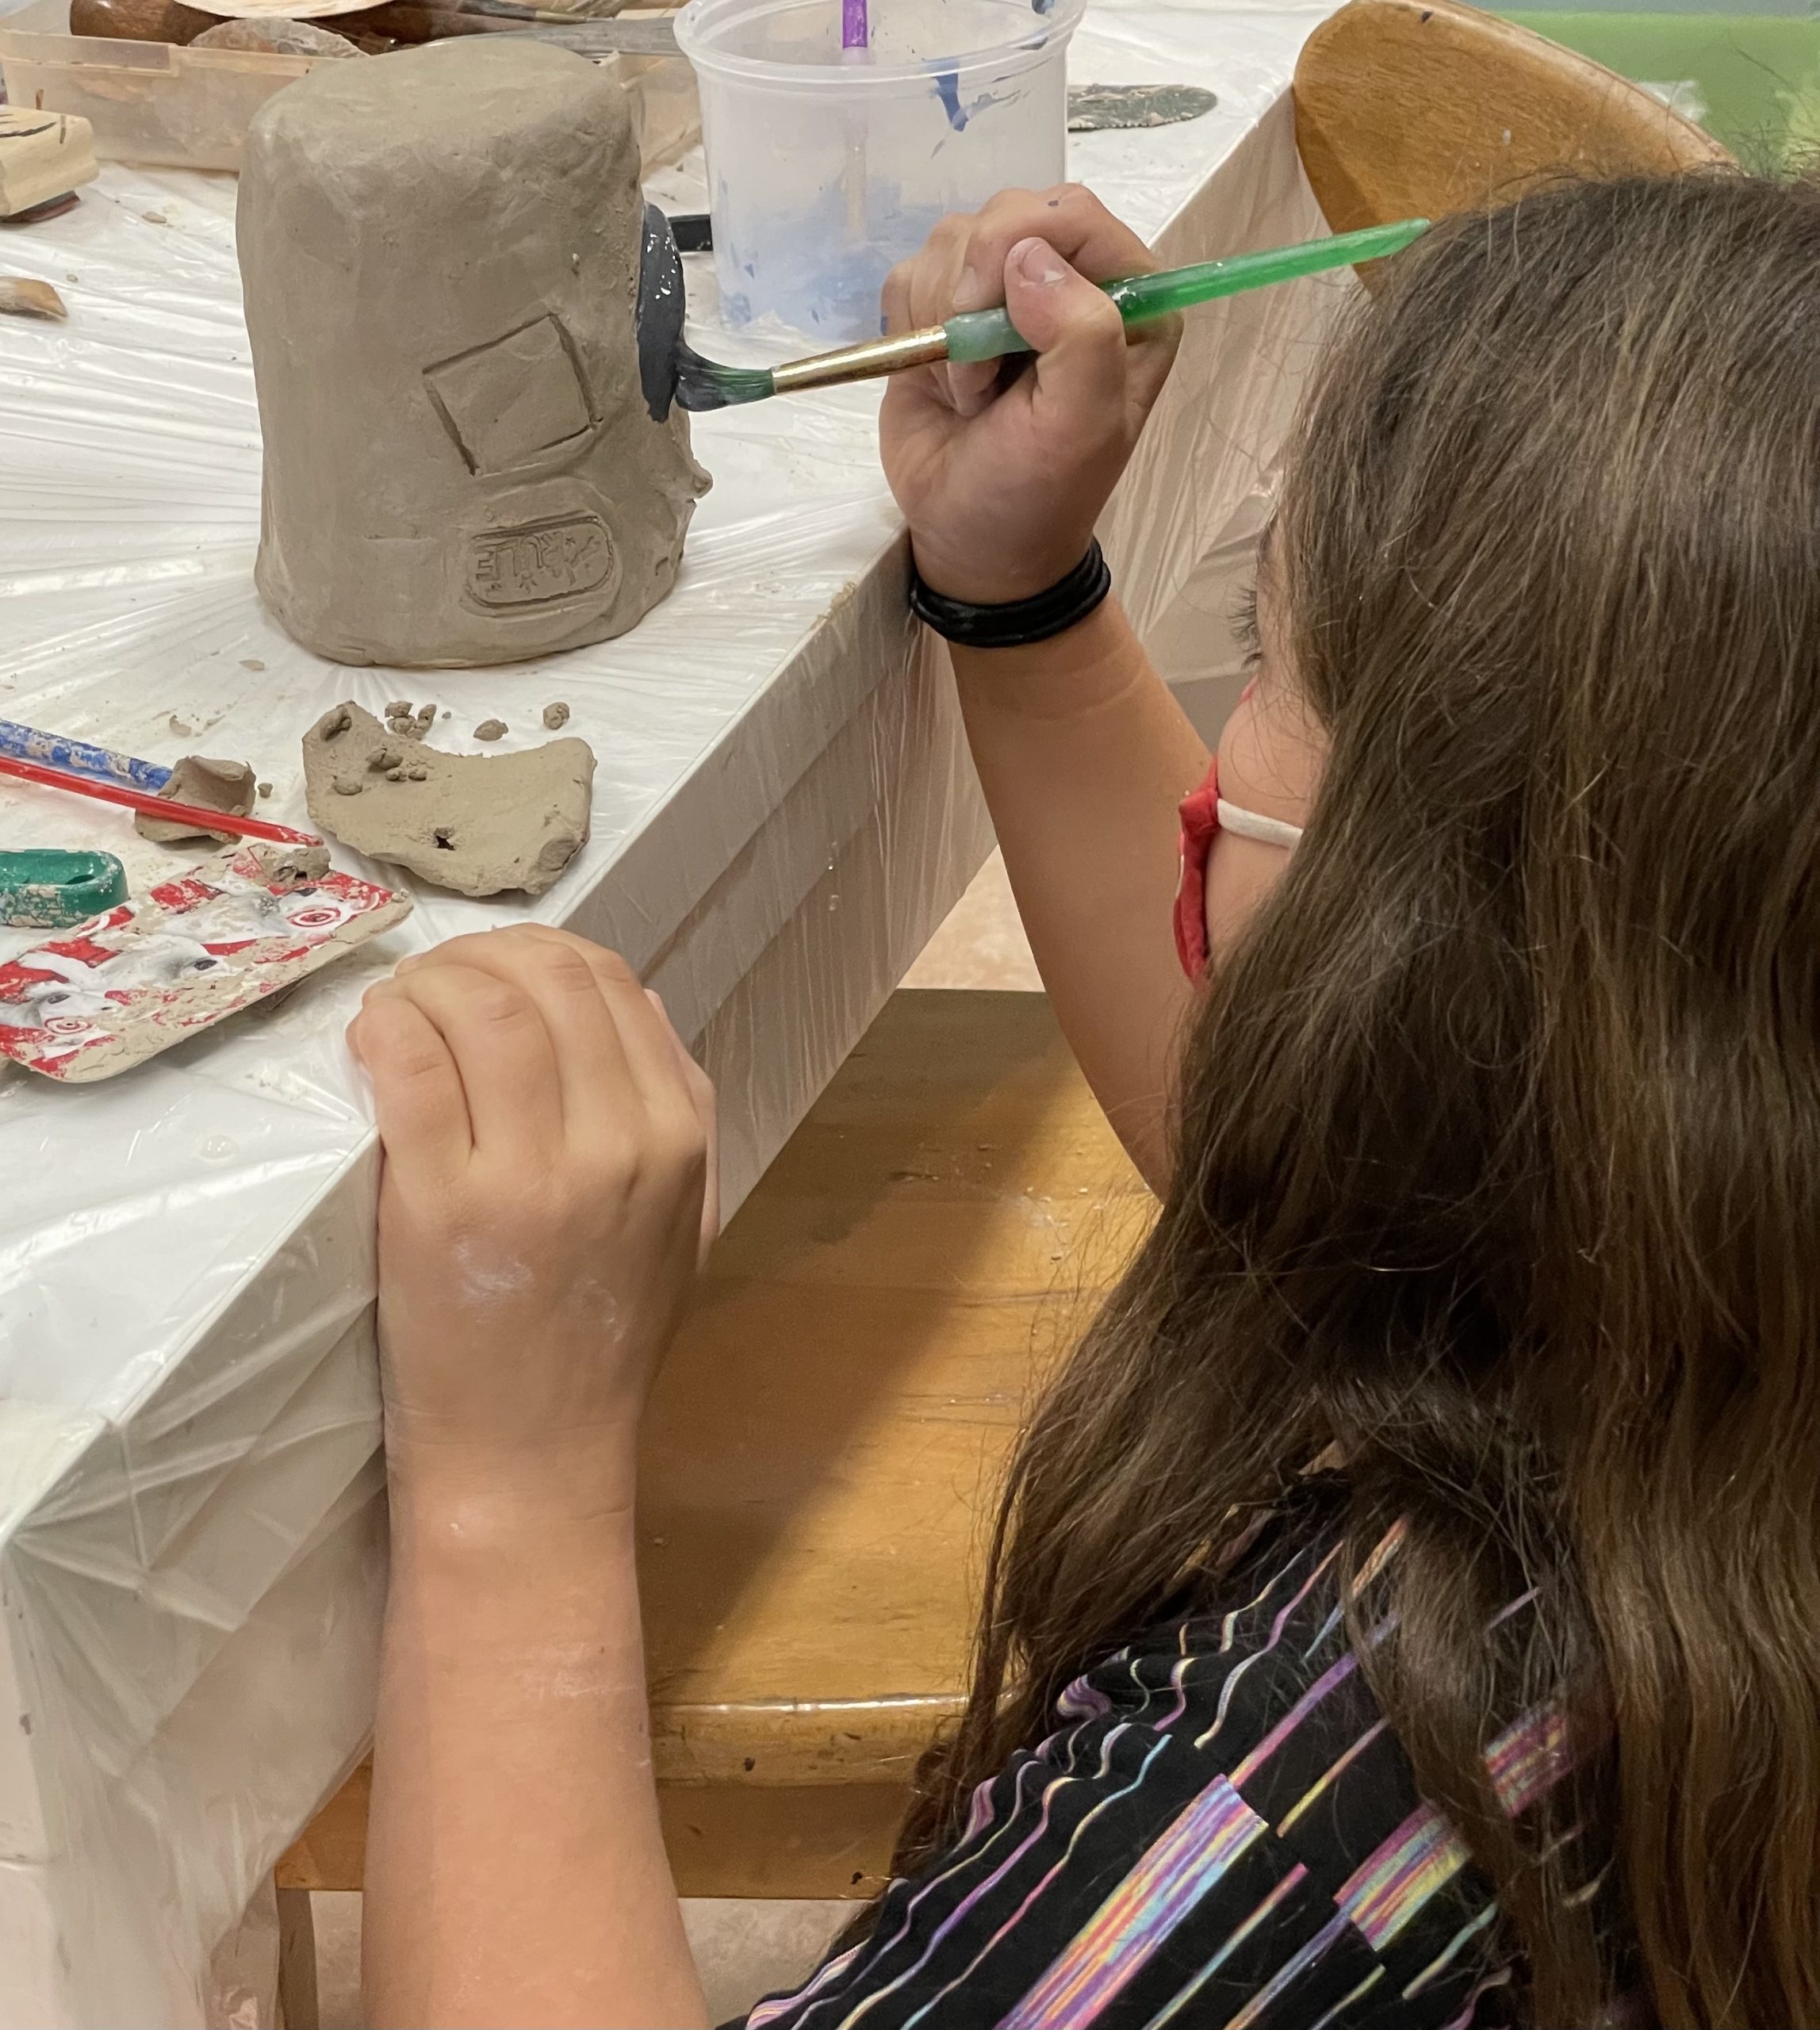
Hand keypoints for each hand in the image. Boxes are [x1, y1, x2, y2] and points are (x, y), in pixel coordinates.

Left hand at [347, 926, 716, 1510]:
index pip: (612, 985)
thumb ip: (672, 1113)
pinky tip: (372, 1037)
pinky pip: (413, 1066)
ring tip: (398, 1007)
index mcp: (679, 1137)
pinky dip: (386, 1027)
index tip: (492, 977)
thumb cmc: (601, 1341)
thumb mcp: (679, 1221)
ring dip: (428, 982)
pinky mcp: (444, 1204)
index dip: (540, 956)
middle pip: (550, 979)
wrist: (535, 1455)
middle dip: (480, 956)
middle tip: (434, 984)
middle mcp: (621, 1143)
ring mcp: (534, 1174)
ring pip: (483, 1006)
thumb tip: (630, 1002)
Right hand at [880, 184, 1180, 606]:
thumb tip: (1028, 259)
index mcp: (1129, 302)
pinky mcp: (944, 311)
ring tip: (967, 391)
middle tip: (978, 374)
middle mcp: (1071, 283)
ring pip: (952, 240)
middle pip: (1009, 214)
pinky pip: (909, 272)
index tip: (994, 323)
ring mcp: (1004, 293)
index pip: (1076, 215)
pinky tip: (937, 378)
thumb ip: (1082, 335)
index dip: (1022, 250)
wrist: (971, 543)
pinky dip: (908, 324)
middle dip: (973, 290)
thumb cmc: (1035, 496)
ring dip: (942, 319)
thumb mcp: (1079, 428)